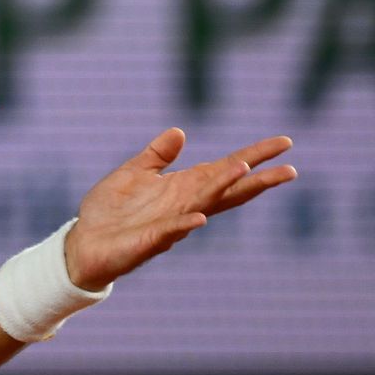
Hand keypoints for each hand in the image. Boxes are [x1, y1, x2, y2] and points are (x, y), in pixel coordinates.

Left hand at [64, 128, 296, 291]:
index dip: (253, 157)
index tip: (284, 143)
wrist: (84, 243)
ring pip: (204, 205)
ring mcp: (170, 224)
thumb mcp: (134, 173)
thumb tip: (180, 131)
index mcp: (183, 188)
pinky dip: (185, 224)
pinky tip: (199, 218)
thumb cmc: (111, 211)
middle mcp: (184, 206)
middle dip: (257, 180)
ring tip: (246, 171)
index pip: (225, 170)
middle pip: (227, 190)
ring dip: (223, 189)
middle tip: (290, 169)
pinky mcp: (149, 240)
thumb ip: (157, 155)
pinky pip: (170, 231)